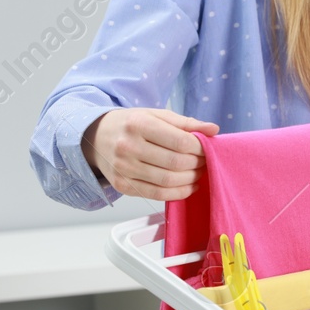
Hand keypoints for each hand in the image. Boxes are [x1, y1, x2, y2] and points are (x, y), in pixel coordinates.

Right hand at [81, 107, 218, 200]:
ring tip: (199, 173)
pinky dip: (178, 193)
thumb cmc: (131, 124)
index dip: (199, 147)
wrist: (96, 136)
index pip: (179, 141)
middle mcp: (128, 146)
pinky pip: (157, 195)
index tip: (207, 148)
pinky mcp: (122, 186)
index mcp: (139, 124)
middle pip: (175, 162)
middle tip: (206, 161)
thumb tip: (214, 129)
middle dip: (198, 164)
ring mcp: (124, 168)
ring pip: (168, 181)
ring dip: (191, 179)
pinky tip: (189, 186)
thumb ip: (186, 123)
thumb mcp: (156, 115)